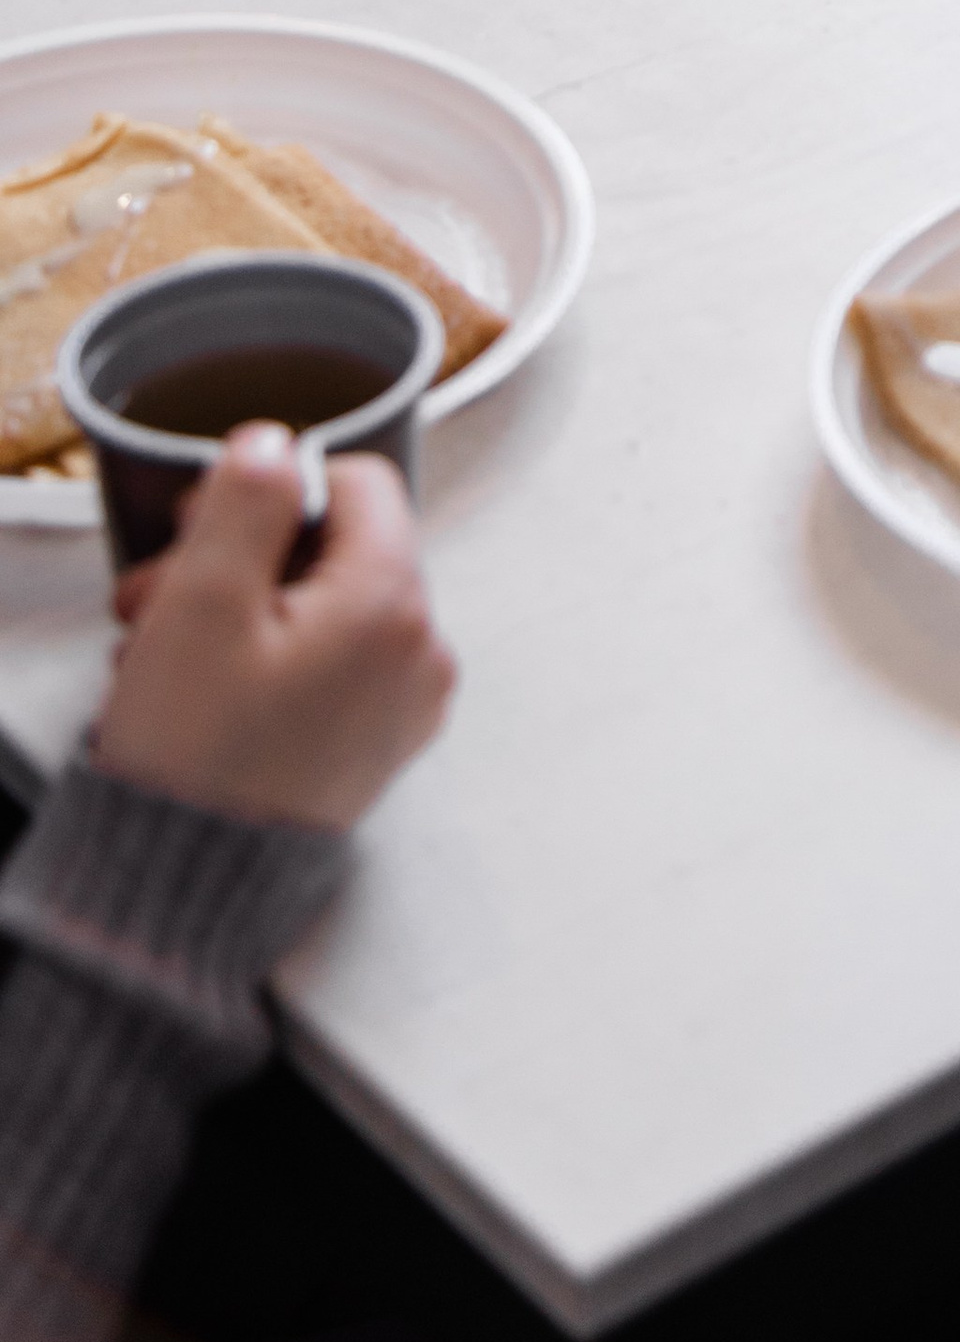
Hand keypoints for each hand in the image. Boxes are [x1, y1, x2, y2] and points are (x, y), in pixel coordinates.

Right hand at [94, 428, 454, 832]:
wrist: (182, 897)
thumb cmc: (193, 759)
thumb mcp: (201, 602)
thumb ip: (247, 501)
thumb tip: (278, 444)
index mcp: (393, 605)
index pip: (361, 483)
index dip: (275, 491)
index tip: (203, 528)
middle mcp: (421, 651)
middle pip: (337, 548)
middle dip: (238, 557)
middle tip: (156, 595)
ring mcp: (404, 704)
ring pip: (323, 606)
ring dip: (238, 608)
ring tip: (160, 649)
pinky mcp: (375, 744)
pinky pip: (329, 664)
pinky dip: (266, 657)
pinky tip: (200, 687)